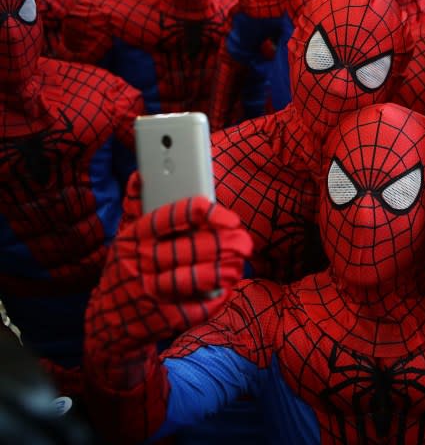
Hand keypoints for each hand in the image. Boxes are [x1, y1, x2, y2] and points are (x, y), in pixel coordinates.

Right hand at [85, 197, 251, 359]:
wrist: (108, 322)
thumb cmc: (126, 270)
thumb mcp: (125, 238)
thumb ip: (138, 207)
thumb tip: (141, 174)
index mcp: (134, 238)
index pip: (170, 217)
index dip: (202, 213)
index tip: (226, 216)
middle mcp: (142, 263)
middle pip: (190, 248)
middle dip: (223, 244)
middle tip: (243, 241)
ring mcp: (152, 292)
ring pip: (196, 277)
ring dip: (223, 271)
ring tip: (239, 264)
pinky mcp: (165, 317)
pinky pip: (198, 306)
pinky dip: (216, 298)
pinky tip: (226, 289)